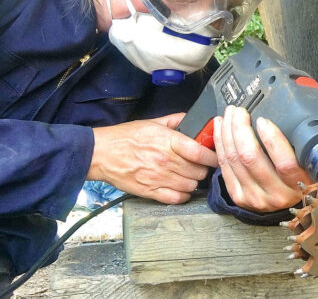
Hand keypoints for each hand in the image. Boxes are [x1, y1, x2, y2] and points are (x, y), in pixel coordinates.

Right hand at [88, 113, 217, 203]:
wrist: (101, 153)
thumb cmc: (125, 137)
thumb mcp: (153, 122)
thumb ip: (177, 120)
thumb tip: (195, 118)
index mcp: (168, 142)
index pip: (200, 153)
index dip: (213, 156)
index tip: (216, 156)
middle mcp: (165, 162)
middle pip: (198, 171)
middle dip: (203, 168)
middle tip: (200, 165)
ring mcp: (158, 178)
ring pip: (191, 186)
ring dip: (194, 181)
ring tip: (189, 175)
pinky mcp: (150, 192)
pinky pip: (177, 199)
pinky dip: (183, 195)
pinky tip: (181, 187)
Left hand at [214, 106, 317, 212]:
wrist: (288, 208)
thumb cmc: (305, 180)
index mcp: (300, 185)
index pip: (285, 163)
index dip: (272, 140)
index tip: (264, 120)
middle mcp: (276, 195)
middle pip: (251, 158)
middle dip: (240, 128)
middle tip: (239, 110)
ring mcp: (255, 198)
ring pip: (234, 160)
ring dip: (228, 132)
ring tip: (229, 114)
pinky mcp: (239, 197)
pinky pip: (224, 167)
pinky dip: (220, 144)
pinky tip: (221, 128)